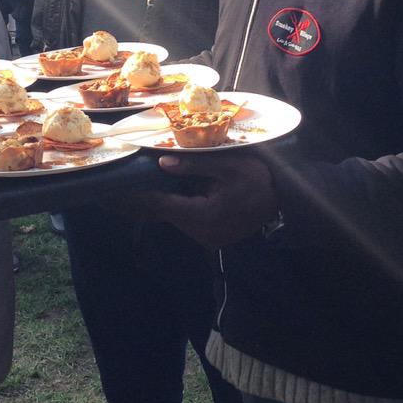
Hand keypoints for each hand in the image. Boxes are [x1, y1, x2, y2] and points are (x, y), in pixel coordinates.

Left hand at [112, 152, 278, 249]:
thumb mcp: (227, 164)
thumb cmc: (257, 177)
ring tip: (135, 188)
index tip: (118, 186)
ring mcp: (208, 238)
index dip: (139, 195)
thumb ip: (194, 164)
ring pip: (174, 219)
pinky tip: (161, 195)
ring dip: (159, 204)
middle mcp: (203, 233)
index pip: (163, 205)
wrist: (284, 198)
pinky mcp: (212, 237)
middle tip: (118, 186)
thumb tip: (162, 164)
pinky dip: (173, 208)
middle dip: (144, 200)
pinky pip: (186, 221)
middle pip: (165, 214)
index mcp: (205, 215)